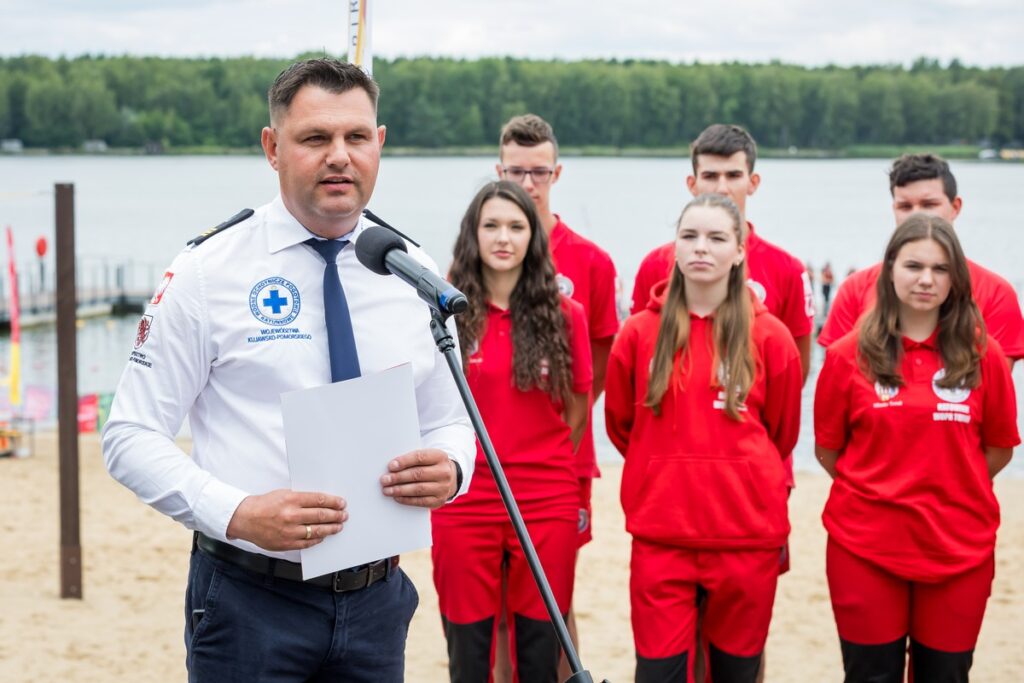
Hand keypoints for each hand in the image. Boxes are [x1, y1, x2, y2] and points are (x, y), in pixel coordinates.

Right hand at [225, 489, 346, 551]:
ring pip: (317, 531)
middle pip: (321, 515)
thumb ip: (302, 499)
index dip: (333, 502)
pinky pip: (307, 543)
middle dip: (336, 515)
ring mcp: (289, 531)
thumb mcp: (283, 494)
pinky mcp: (286, 543)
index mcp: (291, 499)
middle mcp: (291, 515)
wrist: (245, 519)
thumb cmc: (264, 505)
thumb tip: (322, 502)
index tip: (342, 503)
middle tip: (344, 515)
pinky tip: (323, 536)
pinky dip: (317, 539)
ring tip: (338, 526)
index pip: (319, 500)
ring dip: (331, 529)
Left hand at [380, 448, 457, 509]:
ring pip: (418, 489)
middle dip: (399, 477)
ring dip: (400, 490)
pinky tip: (397, 497)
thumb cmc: (430, 466)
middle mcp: (444, 472)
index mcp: (440, 456)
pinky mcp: (439, 500)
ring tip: (387, 490)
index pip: (420, 457)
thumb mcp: (426, 458)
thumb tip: (392, 467)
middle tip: (384, 480)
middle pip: (418, 474)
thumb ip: (412, 460)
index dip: (404, 461)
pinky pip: (420, 501)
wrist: (448, 479)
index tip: (391, 466)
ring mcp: (443, 488)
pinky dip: (406, 499)